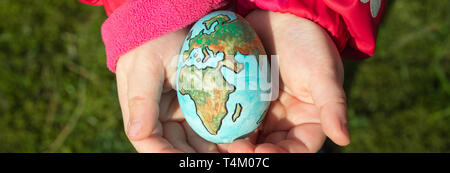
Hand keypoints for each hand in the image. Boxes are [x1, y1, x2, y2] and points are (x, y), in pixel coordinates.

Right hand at [116, 28, 235, 152]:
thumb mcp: (146, 67)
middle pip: (174, 147)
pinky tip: (234, 140)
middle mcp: (159, 118)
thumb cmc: (154, 42)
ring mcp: (179, 114)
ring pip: (193, 141)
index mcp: (141, 112)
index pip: (149, 143)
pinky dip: (219, 135)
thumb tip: (136, 134)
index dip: (166, 156)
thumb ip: (141, 101)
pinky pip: (208, 126)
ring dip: (209, 149)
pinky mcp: (197, 106)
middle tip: (217, 159)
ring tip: (230, 152)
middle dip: (193, 156)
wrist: (172, 24)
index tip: (186, 161)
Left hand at [227, 10, 349, 152]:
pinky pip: (233, 118)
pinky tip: (212, 127)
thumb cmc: (308, 43)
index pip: (297, 149)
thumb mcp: (323, 73)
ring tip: (220, 144)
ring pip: (249, 137)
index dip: (281, 155)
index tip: (263, 151)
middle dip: (253, 152)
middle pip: (269, 147)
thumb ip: (332, 105)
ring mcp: (262, 112)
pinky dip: (224, 125)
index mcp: (308, 122)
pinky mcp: (244, 100)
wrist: (281, 17)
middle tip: (234, 148)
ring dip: (235, 143)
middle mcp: (284, 122)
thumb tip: (344, 138)